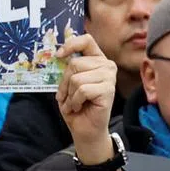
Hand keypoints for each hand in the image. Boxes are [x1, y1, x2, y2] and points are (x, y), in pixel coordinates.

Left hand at [56, 34, 118, 163]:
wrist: (85, 129)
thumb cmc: (77, 106)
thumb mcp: (68, 84)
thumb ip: (69, 69)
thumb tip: (60, 54)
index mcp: (97, 60)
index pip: (86, 41)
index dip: (71, 45)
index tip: (59, 55)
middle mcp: (106, 65)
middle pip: (75, 63)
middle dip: (65, 83)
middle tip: (67, 97)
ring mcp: (109, 77)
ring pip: (77, 78)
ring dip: (70, 95)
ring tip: (75, 103)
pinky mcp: (108, 90)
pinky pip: (82, 90)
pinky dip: (75, 101)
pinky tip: (80, 107)